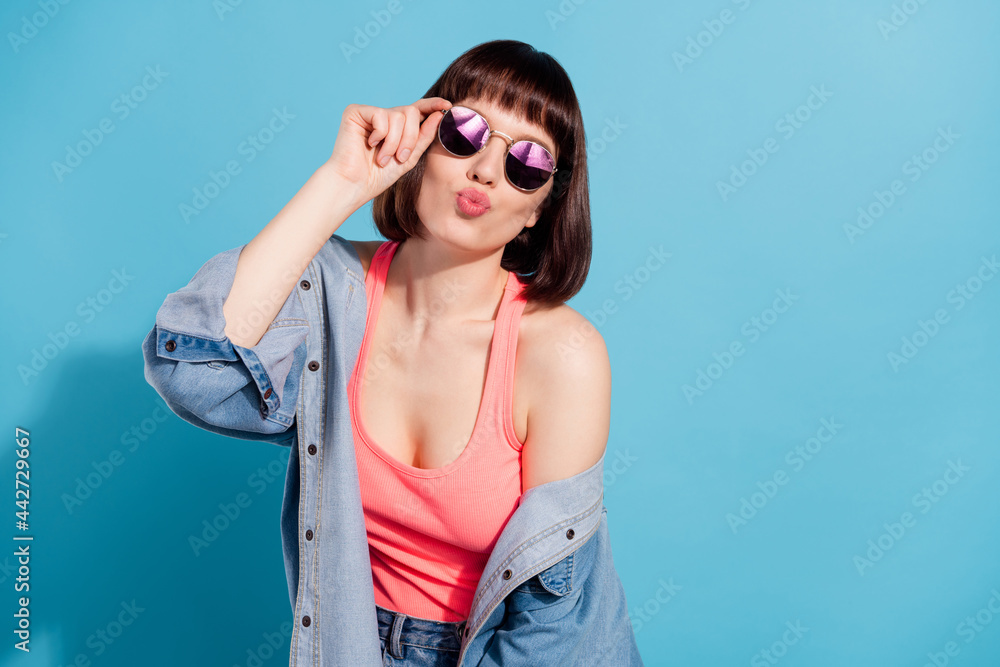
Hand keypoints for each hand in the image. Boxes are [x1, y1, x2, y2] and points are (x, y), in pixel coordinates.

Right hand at [326, 97, 452, 206]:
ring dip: (395, 142)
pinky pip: (381, 116)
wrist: (355, 185)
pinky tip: (369, 144)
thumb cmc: (379, 175)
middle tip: (400, 157)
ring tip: (382, 158)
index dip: (432, 105)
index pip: (417, 110)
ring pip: (398, 115)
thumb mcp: (409, 157)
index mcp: (397, 127)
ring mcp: (370, 113)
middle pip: (411, 112)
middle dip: (411, 137)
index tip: (448, 104)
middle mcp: (384, 116)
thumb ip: (424, 136)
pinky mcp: (356, 112)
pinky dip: (380, 135)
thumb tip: (439, 113)